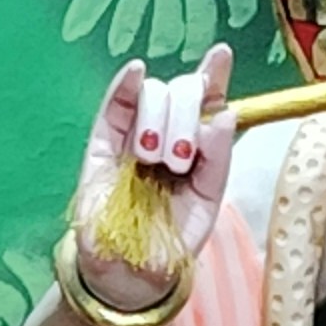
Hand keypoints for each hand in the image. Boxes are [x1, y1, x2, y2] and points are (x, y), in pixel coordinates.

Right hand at [69, 63, 221, 294]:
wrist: (132, 271)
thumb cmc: (172, 238)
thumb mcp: (208, 200)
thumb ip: (218, 158)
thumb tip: (223, 113)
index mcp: (197, 144)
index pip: (208, 100)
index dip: (214, 74)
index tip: (221, 54)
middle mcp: (168, 132)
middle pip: (183, 91)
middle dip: (188, 114)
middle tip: (181, 159)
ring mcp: (134, 134)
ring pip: (154, 94)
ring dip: (162, 121)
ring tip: (157, 161)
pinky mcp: (102, 142)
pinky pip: (115, 105)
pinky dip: (126, 85)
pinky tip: (137, 73)